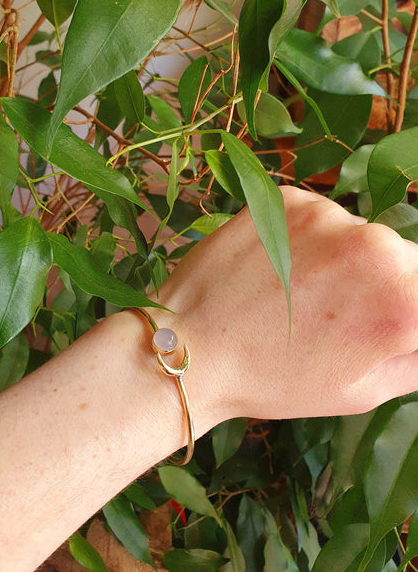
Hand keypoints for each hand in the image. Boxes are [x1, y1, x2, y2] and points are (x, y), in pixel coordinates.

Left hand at [150, 187, 417, 424]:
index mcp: (403, 299)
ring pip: (359, 235)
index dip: (404, 313)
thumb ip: (416, 358)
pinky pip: (319, 219)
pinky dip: (309, 240)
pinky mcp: (288, 198)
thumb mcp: (364, 390)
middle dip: (382, 283)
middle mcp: (373, 244)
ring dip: (345, 258)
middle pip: (403, 257)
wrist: (192, 348)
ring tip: (300, 292)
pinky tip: (279, 269)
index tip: (372, 324)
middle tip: (335, 314)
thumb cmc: (275, 380)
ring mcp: (327, 215)